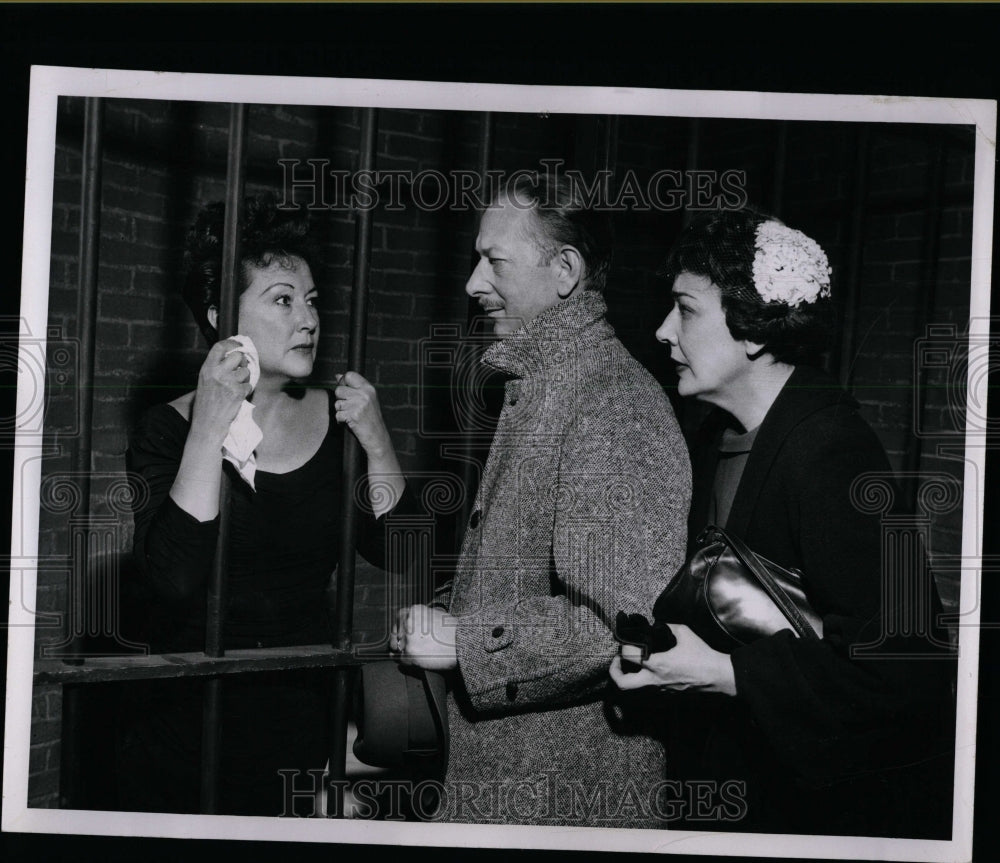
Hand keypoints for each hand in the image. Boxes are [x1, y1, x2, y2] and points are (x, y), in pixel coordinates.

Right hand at [189, 338, 253, 440]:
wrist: (207, 424)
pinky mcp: (237, 393)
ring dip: (244, 379)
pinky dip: (246, 391)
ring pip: (246, 372)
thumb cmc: (206, 404)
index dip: (231, 343)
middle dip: (242, 362)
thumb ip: (216, 368)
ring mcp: (228, 383)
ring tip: (236, 387)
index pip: (220, 347)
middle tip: (241, 368)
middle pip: (238, 356)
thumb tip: (233, 357)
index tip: (238, 344)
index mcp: (207, 369)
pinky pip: (249, 386)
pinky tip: (237, 397)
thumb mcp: (205, 381)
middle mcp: (217, 373)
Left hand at [334, 371, 391, 457]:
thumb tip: (338, 376)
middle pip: (339, 389)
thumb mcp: (367, 399)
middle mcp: (364, 394)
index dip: (344, 382)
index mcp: (369, 388)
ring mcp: (359, 405)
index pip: (350, 375)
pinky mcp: (353, 415)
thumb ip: (353, 387)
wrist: (377, 436)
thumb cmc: (371, 418)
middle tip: (350, 407)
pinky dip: (340, 420)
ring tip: (351, 415)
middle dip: (340, 399)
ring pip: (337, 403)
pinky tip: (349, 421)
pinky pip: (338, 414)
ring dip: (341, 410)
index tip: (346, 390)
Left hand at [391, 604, 457, 670]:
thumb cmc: (453, 631)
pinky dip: (406, 662)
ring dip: (400, 651)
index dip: (400, 627)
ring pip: (395, 646)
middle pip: (395, 633)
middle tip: (406, 646)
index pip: (399, 618)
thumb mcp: (437, 615)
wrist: (462, 643)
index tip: (403, 634)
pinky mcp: (410, 653)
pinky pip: (400, 659)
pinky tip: (414, 661)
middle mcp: (409, 622)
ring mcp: (408, 638)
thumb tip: (411, 624)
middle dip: (399, 640)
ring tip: (411, 654)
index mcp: (414, 611)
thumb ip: (421, 617)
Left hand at [609, 624, 736, 695]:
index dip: (623, 647)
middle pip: (623, 684)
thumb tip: (656, 625)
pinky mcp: (666, 697)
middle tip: (617, 661)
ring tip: (629, 668)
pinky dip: (640, 685)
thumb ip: (667, 627)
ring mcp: (660, 692)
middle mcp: (655, 680)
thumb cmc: (703, 655)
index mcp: (658, 664)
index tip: (626, 641)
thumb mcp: (684, 633)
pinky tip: (645, 675)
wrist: (718, 677)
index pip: (628, 656)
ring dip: (627, 679)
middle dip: (614, 672)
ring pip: (632, 693)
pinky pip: (646, 694)